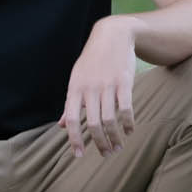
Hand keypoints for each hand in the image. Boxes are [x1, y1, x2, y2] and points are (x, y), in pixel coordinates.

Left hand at [59, 16, 138, 158]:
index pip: (72, 120)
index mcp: (75, 88)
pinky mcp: (124, 82)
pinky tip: (130, 130)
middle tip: (106, 154)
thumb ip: (70, 104)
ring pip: (110, 120)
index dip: (74, 140)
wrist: (112, 35)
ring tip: (118, 146)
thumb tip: (61, 125)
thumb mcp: (76, 79)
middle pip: (93, 124)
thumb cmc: (92, 61)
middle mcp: (90, 88)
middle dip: (99, 143)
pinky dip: (128, 123)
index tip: (78, 155)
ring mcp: (107, 85)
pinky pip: (126, 108)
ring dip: (115, 137)